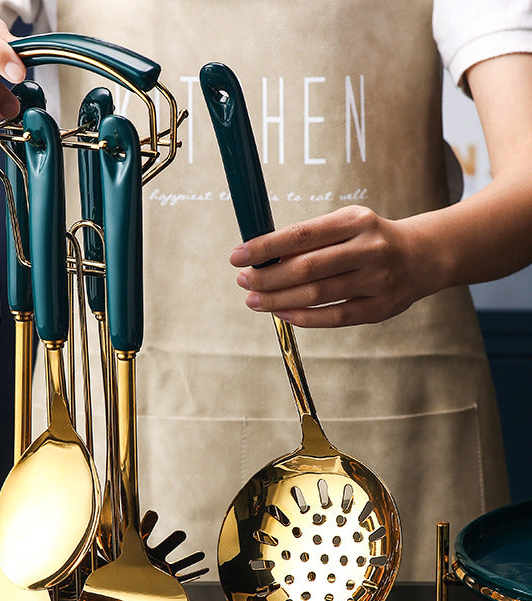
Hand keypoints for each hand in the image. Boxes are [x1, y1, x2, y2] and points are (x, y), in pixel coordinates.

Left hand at [229, 205, 437, 326]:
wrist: (424, 256)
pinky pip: (335, 316)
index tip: (237, 256)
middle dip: (268, 277)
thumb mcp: (345, 225)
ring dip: (279, 299)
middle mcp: (368, 248)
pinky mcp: (380, 308)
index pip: (301, 234)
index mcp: (355, 221)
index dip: (265, 247)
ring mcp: (377, 280)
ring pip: (318, 294)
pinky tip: (281, 313)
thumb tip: (262, 257)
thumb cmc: (370, 240)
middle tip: (243, 281)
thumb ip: (309, 240)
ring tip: (254, 300)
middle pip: (307, 267)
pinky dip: (304, 317)